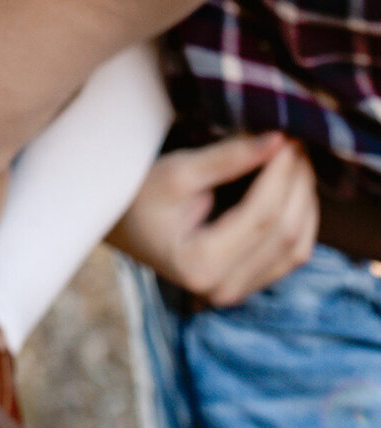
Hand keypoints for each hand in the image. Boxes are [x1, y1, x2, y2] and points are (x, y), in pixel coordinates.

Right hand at [109, 132, 317, 306]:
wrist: (121, 226)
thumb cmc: (138, 196)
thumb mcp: (176, 172)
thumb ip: (227, 158)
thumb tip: (277, 138)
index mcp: (200, 265)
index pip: (263, 216)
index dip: (282, 173)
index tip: (286, 135)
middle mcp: (222, 289)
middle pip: (285, 233)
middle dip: (298, 183)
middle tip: (294, 141)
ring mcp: (237, 292)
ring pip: (297, 247)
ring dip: (305, 201)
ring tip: (295, 161)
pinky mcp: (248, 284)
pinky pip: (292, 255)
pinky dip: (301, 219)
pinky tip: (293, 189)